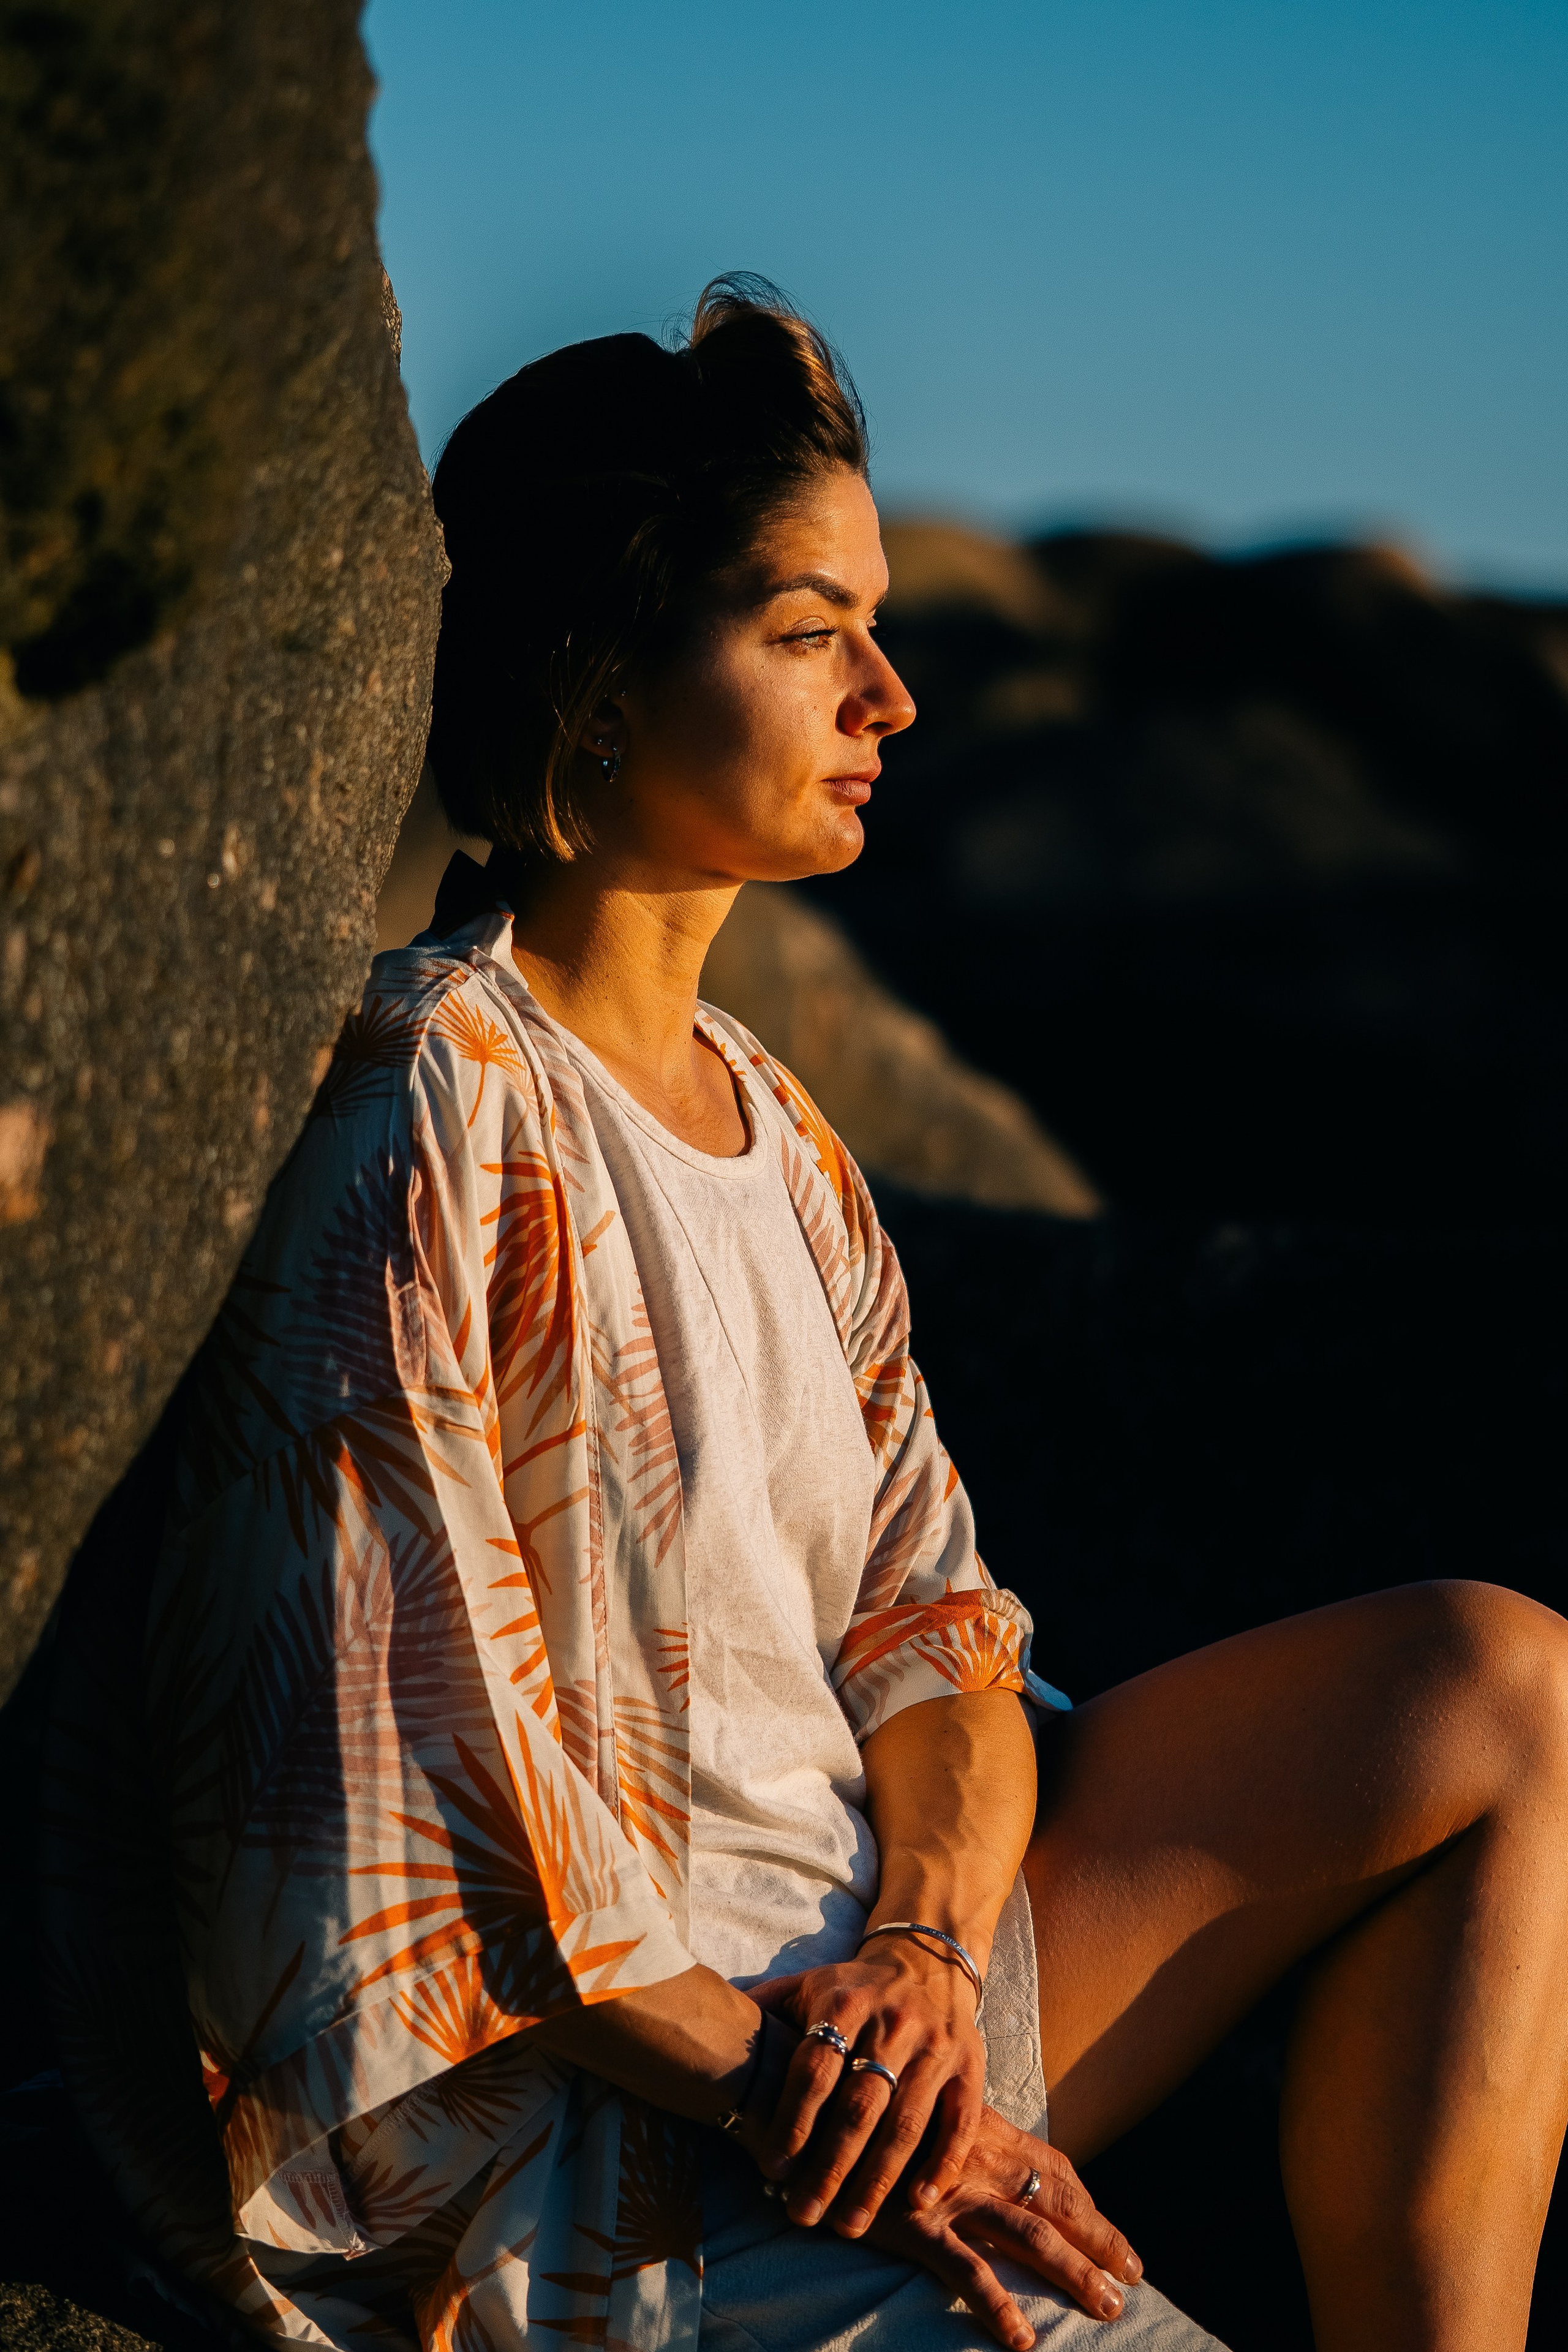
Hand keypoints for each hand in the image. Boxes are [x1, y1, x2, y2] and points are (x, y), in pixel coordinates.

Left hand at [751, 1938, 986, 2230]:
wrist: (927, 1962)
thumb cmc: (852, 1990)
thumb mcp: (806, 1986)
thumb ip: (762, 2008)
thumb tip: (697, 2019)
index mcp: (844, 2002)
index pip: (815, 2067)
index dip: (792, 2119)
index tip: (770, 2169)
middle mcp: (893, 2023)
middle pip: (859, 2105)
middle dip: (829, 2166)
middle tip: (803, 2213)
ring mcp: (935, 2046)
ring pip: (906, 2121)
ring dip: (878, 2179)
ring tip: (850, 2224)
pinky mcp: (970, 2067)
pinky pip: (960, 2121)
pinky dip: (942, 2162)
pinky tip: (919, 2201)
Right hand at [861, 2123, 1142, 2348]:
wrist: (805, 2101)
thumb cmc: (859, 2105)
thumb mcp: (916, 2110)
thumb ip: (952, 2132)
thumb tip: (975, 2157)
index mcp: (979, 2128)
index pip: (1050, 2165)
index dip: (1086, 2201)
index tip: (1109, 2231)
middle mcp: (975, 2156)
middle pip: (1055, 2200)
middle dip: (1099, 2238)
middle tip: (1132, 2275)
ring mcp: (948, 2191)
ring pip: (1029, 2234)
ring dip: (1074, 2270)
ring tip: (1107, 2306)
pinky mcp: (914, 2224)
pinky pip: (967, 2271)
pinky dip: (998, 2305)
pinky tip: (1023, 2338)